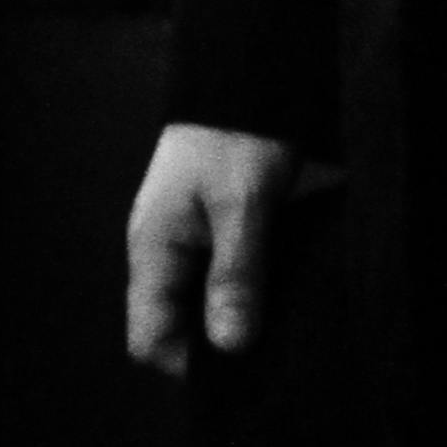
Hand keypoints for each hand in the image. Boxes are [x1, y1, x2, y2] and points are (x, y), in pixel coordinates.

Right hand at [126, 120, 297, 376]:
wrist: (254, 75)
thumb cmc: (238, 132)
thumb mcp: (243, 205)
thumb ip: (236, 275)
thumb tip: (230, 345)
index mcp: (156, 251)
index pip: (150, 338)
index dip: (188, 363)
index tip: (242, 371)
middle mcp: (172, 255)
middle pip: (183, 328)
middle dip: (224, 345)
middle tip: (276, 354)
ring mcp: (200, 243)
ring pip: (213, 306)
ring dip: (248, 318)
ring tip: (291, 328)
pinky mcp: (231, 232)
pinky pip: (238, 279)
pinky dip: (262, 291)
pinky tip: (296, 296)